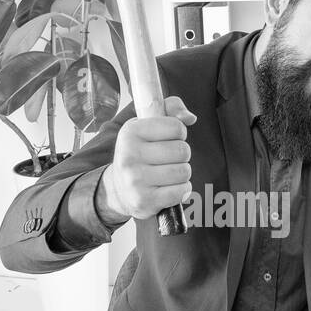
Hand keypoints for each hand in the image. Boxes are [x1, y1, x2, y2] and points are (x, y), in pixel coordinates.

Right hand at [97, 95, 196, 222]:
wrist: (120, 189)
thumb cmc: (140, 153)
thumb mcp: (148, 125)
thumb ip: (171, 109)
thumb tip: (190, 117)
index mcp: (131, 132)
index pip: (176, 127)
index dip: (179, 133)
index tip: (168, 139)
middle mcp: (129, 155)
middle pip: (182, 151)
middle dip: (181, 155)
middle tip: (167, 159)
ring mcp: (135, 180)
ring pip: (184, 172)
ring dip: (182, 174)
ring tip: (167, 174)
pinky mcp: (144, 201)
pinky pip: (181, 192)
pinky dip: (181, 190)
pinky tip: (168, 188)